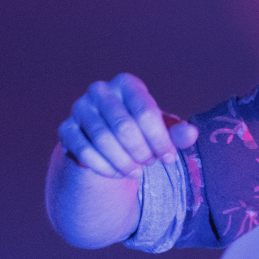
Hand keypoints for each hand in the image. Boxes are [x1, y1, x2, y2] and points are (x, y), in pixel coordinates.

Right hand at [58, 73, 197, 178]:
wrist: (107, 141)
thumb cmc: (140, 130)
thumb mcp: (161, 130)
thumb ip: (177, 132)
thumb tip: (192, 134)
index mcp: (127, 84)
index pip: (145, 111)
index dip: (160, 140)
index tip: (169, 158)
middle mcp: (100, 91)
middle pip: (124, 127)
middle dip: (141, 151)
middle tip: (150, 163)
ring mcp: (79, 109)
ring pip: (103, 141)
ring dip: (124, 162)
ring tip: (137, 171)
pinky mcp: (66, 129)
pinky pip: (85, 152)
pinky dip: (105, 168)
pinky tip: (118, 174)